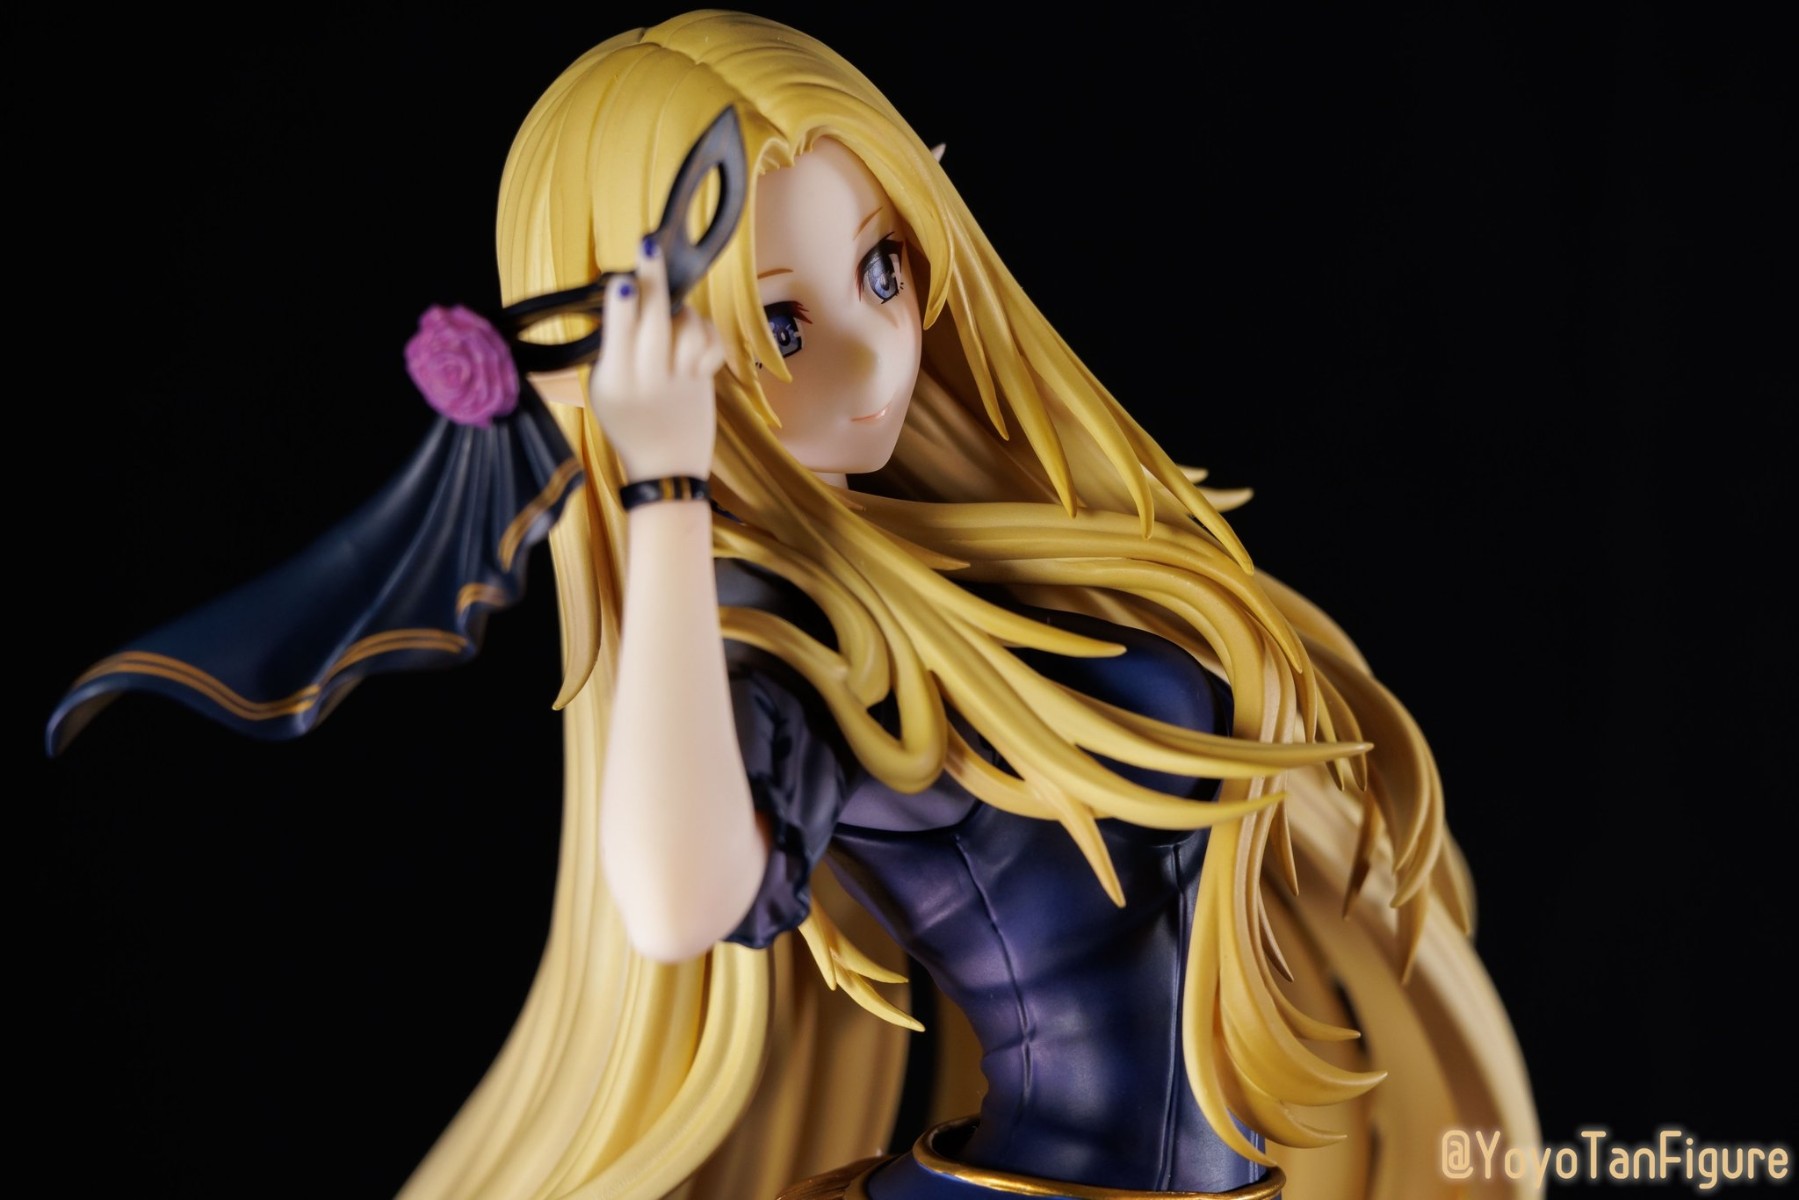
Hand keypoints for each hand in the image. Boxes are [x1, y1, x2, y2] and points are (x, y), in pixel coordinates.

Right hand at [588, 235, 726, 481]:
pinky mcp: (704, 381)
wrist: (665, 468)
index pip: (617, 334)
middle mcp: (647, 378)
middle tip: (649, 243)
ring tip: (670, 314)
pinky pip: (710, 340)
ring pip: (686, 326)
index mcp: (613, 380)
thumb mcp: (604, 389)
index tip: (625, 280)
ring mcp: (680, 379)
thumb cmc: (628, 421)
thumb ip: (612, 348)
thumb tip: (623, 295)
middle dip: (653, 278)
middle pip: (653, 319)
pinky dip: (704, 329)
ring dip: (681, 310)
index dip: (622, 305)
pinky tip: (693, 334)